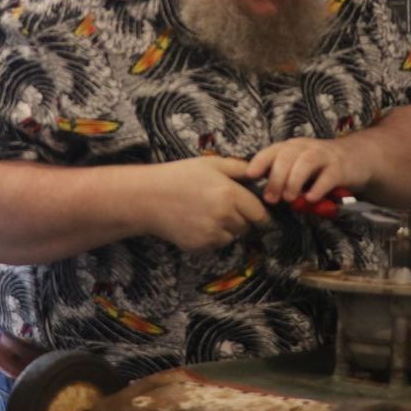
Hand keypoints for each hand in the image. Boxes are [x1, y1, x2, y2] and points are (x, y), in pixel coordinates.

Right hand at [140, 156, 268, 250]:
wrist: (148, 198)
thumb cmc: (179, 176)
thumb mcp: (211, 164)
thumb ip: (240, 168)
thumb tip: (261, 176)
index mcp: (229, 193)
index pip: (260, 213)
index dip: (262, 215)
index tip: (261, 215)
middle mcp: (223, 216)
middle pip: (248, 226)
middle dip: (242, 219)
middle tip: (225, 208)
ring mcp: (211, 234)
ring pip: (232, 237)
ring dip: (228, 229)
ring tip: (208, 213)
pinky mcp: (200, 246)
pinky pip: (216, 244)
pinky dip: (212, 237)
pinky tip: (197, 222)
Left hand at [246, 138, 373, 206]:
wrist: (357, 157)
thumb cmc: (320, 167)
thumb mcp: (299, 167)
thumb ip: (282, 177)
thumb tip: (262, 196)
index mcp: (291, 147)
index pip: (272, 151)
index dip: (259, 161)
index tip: (250, 176)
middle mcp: (306, 147)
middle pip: (286, 157)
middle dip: (276, 178)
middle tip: (271, 199)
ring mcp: (324, 155)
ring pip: (305, 162)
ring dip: (294, 181)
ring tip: (289, 199)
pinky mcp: (340, 167)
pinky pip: (328, 176)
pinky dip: (318, 188)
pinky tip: (310, 199)